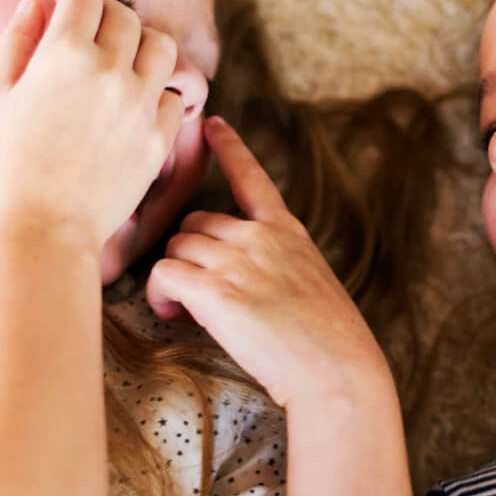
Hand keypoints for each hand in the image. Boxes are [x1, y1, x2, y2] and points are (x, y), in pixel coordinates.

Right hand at [0, 0, 182, 243]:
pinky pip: (174, 97)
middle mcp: (109, 71)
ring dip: (143, 49)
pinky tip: (134, 108)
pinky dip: (158, 95)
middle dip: (107, 22)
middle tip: (92, 44)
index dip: (73, 1)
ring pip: (162, 47)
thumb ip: (16, 42)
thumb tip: (34, 3)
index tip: (67, 16)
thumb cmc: (5, 166)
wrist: (42, 231)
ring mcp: (139, 105)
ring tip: (123, 68)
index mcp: (63, 54)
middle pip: (127, 17)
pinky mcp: (159, 138)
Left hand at [145, 117, 389, 410]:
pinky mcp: (215, 290)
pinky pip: (163, 274)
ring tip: (185, 311)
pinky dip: (159, 294)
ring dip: (173, 277)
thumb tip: (237, 278)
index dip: (230, 148)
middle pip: (195, 221)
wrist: (337, 370)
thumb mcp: (311, 284)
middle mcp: (260, 236)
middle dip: (189, 253)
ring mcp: (237, 260)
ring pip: (176, 246)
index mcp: (287, 231)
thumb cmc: (329, 343)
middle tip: (197, 294)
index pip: (252, 177)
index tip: (215, 124)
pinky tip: (172, 315)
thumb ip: (276, 266)